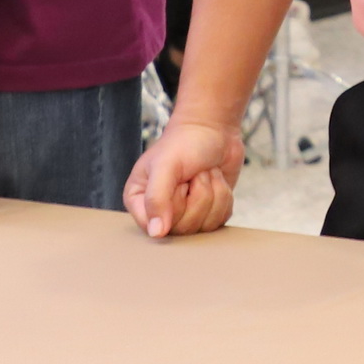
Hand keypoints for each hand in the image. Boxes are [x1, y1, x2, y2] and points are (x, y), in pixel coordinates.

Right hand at [123, 117, 241, 239]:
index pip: (155, 227)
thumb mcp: (166, 166)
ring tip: (205, 173)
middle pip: (183, 228)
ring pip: (204, 226)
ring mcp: (185, 215)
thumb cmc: (184, 142)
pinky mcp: (208, 214)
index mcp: (139, 201)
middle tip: (194, 173)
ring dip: (213, 193)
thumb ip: (157, 198)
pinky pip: (220, 221)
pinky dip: (224, 197)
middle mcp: (160, 212)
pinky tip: (215, 180)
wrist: (213, 130)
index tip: (178, 182)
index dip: (173, 205)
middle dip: (198, 195)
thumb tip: (156, 234)